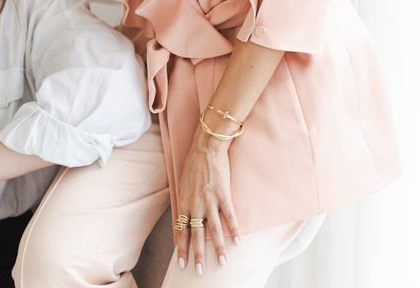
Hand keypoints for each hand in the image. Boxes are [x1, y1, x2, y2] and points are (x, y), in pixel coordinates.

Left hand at [174, 127, 241, 274]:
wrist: (206, 147)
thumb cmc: (193, 166)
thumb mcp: (183, 185)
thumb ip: (185, 203)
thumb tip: (184, 219)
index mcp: (184, 202)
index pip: (181, 231)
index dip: (182, 249)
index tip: (182, 264)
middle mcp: (196, 204)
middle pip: (196, 235)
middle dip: (198, 255)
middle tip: (199, 272)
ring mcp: (210, 200)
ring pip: (214, 229)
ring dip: (218, 248)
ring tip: (222, 263)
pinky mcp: (223, 194)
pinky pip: (229, 216)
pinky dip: (234, 230)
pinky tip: (238, 242)